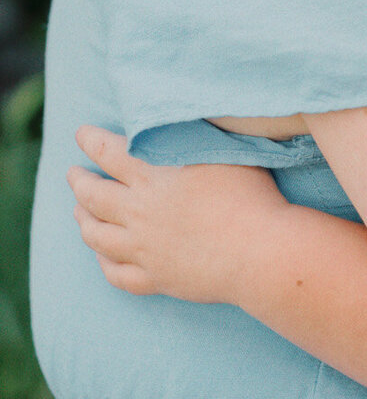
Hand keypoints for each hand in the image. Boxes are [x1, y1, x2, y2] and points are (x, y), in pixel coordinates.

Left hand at [69, 126, 288, 303]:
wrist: (260, 251)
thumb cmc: (250, 195)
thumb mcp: (222, 150)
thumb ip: (192, 136)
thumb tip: (175, 120)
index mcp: (153, 176)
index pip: (108, 152)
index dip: (90, 140)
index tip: (81, 134)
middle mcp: (140, 212)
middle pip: (93, 196)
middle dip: (78, 181)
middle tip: (73, 174)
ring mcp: (144, 249)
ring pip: (97, 236)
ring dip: (83, 221)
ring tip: (78, 213)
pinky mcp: (157, 278)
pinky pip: (117, 275)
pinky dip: (104, 264)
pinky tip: (103, 256)